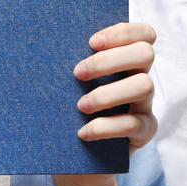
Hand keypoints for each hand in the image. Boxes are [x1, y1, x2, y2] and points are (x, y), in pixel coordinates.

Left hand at [51, 22, 157, 185]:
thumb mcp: (68, 81)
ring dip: (107, 94)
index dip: (122, 32)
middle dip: (109, 60)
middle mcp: (139, 76)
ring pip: (144, 85)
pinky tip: (84, 132)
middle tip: (77, 73)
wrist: (73, 153)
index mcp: (124, 58)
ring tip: (80, 105)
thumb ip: (69, 60)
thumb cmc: (66, 106)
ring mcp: (144, 103)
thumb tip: (41, 40)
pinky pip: (134, 124)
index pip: (143, 34)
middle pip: (145, 54)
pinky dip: (106, 127)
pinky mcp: (144, 131)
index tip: (90, 42)